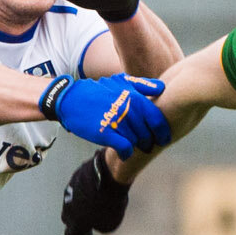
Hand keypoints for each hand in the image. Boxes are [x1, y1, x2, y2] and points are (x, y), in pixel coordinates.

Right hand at [37, 74, 170, 157]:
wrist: (71, 99)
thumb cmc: (98, 92)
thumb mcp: (121, 81)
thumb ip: (143, 85)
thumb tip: (162, 88)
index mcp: (134, 97)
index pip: (157, 119)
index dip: (163, 132)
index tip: (164, 139)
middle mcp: (127, 108)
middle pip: (147, 133)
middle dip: (148, 141)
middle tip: (146, 145)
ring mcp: (116, 121)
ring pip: (136, 141)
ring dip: (136, 146)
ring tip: (133, 145)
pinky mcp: (105, 132)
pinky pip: (125, 148)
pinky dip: (126, 153)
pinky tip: (124, 153)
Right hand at [61, 150, 130, 234]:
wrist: (108, 176)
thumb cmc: (110, 203)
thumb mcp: (111, 223)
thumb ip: (100, 226)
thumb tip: (96, 222)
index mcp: (75, 223)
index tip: (89, 232)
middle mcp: (68, 208)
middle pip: (68, 217)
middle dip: (77, 218)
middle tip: (91, 216)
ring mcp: (69, 191)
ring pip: (72, 200)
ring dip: (80, 202)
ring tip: (97, 199)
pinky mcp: (75, 177)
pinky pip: (78, 186)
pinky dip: (85, 188)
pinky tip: (97, 186)